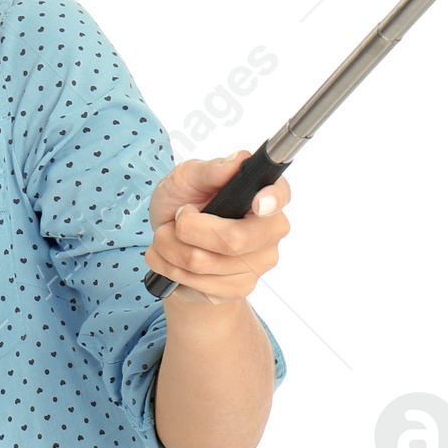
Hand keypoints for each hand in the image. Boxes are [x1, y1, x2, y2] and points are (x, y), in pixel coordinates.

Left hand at [144, 149, 290, 304]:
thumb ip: (209, 170)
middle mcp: (270, 229)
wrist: (168, 245)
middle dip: (188, 228)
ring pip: (203, 262)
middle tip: (179, 216)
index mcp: (264, 193)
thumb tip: (238, 160)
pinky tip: (172, 257)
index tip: (257, 203)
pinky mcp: (240, 287)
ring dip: (170, 247)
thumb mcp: (185, 178)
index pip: (279, 195)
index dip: (271, 200)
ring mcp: (259, 262)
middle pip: (234, 239)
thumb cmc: (183, 202)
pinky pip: (197, 282)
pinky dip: (171, 267)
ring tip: (167, 236)